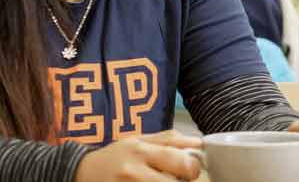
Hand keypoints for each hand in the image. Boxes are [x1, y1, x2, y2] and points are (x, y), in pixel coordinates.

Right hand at [74, 130, 202, 181]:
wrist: (80, 172)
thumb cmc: (116, 156)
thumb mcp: (139, 140)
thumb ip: (169, 140)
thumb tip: (199, 143)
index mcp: (141, 151)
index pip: (178, 160)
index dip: (193, 167)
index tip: (192, 170)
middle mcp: (132, 171)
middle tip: (181, 180)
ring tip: (165, 180)